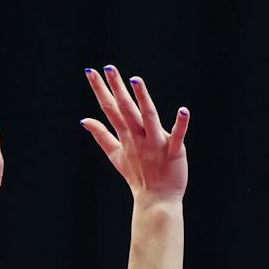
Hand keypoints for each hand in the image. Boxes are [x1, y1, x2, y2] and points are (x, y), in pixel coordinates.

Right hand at [82, 65, 188, 200]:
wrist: (156, 200)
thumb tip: (84, 120)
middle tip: (109, 68)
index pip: (110, 109)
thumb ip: (101, 135)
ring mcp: (156, 144)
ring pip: (148, 118)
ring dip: (142, 99)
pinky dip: (181, 125)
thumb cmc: (138, 175)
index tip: (90, 71)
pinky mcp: (174, 152)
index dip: (100, 90)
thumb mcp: (115, 154)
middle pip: (126, 109)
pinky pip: (177, 137)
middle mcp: (139, 137)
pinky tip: (184, 110)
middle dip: (117, 89)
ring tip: (135, 80)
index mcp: (126, 135)